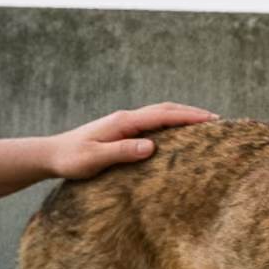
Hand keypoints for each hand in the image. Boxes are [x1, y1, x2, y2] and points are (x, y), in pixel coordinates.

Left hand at [46, 102, 218, 179]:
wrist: (51, 155)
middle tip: (217, 120)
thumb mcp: (95, 159)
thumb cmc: (71, 159)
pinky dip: (171, 123)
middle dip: (192, 113)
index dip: (188, 117)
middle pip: (166, 109)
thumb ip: (123, 152)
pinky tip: (178, 133)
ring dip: (182, 115)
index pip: (163, 115)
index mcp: (124, 121)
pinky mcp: (123, 130)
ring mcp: (125, 122)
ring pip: (160, 114)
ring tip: (205, 124)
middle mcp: (127, 118)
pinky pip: (154, 123)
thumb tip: (152, 147)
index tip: (211, 120)